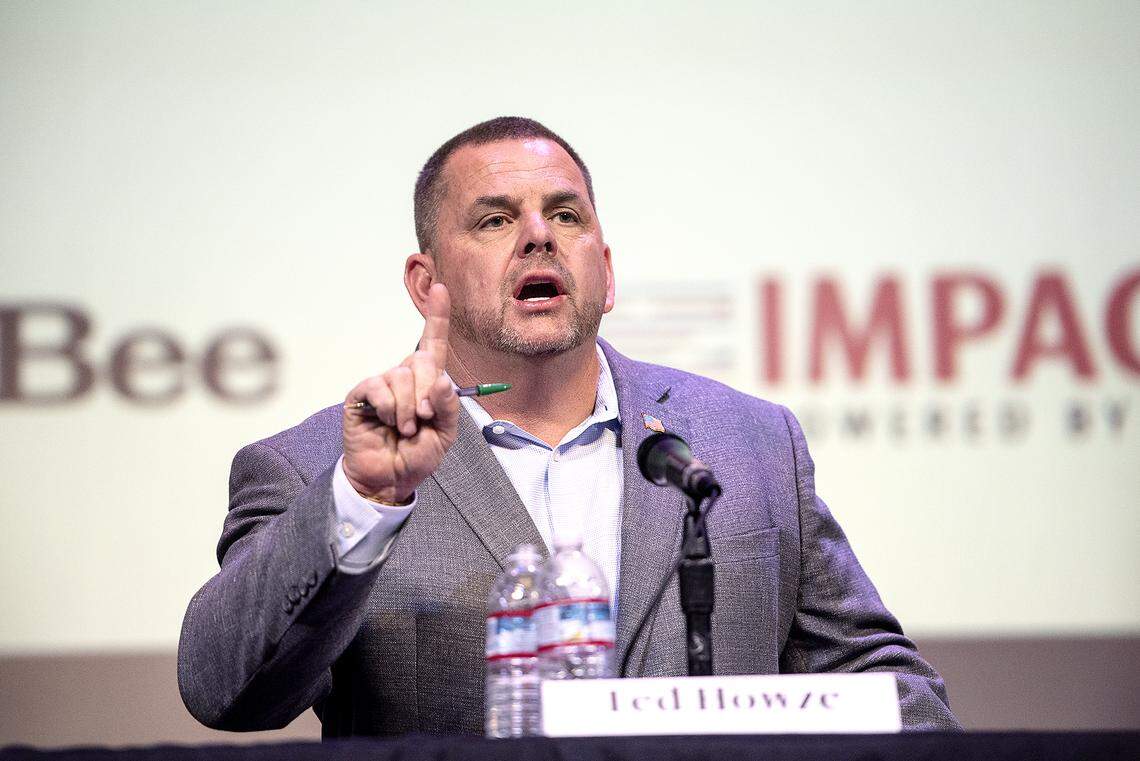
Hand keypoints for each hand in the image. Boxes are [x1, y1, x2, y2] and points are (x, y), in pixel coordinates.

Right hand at [341, 283, 458, 502]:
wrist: (390, 479)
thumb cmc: (417, 455)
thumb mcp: (445, 434)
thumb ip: (448, 406)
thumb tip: (440, 380)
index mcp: (429, 382)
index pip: (433, 343)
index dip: (438, 316)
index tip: (441, 288)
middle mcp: (405, 376)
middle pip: (421, 361)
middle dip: (428, 393)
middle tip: (423, 419)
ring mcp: (382, 384)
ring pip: (401, 377)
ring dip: (407, 409)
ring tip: (404, 429)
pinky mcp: (362, 394)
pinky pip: (379, 387)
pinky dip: (388, 409)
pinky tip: (386, 423)